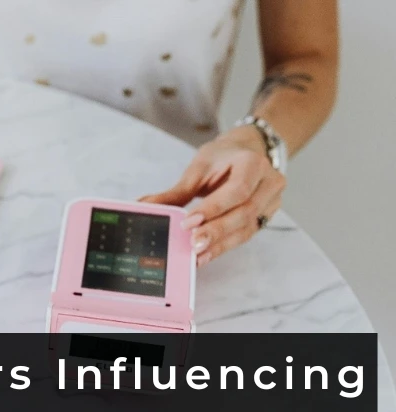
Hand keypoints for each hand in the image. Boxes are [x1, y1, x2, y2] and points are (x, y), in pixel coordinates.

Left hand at [142, 125, 285, 265]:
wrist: (247, 152)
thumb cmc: (222, 157)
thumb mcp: (199, 168)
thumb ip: (176, 192)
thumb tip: (145, 206)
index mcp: (253, 163)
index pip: (237, 190)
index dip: (214, 208)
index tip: (188, 222)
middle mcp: (268, 182)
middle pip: (244, 212)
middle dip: (216, 231)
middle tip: (193, 244)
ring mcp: (271, 201)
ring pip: (246, 228)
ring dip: (220, 244)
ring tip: (197, 255)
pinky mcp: (265, 216)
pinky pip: (245, 235)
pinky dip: (224, 246)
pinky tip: (206, 254)